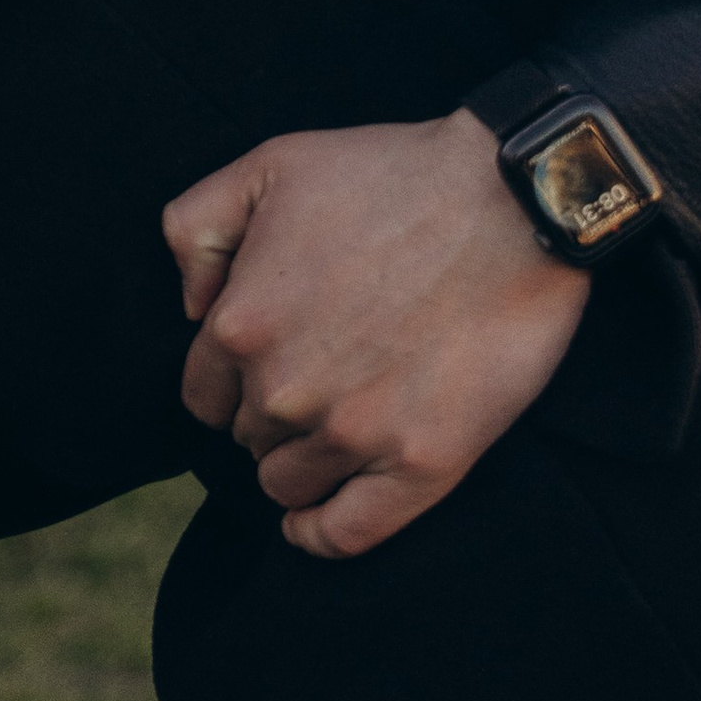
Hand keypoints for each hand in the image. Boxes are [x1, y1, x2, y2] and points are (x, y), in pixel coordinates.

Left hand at [163, 109, 588, 561]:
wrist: (509, 199)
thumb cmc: (391, 175)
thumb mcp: (268, 164)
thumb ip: (197, 229)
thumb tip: (191, 306)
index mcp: (241, 323)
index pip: (203, 392)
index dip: (231, 379)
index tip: (266, 362)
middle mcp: (285, 389)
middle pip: (248, 437)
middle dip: (271, 413)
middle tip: (321, 375)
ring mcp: (354, 434)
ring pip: (287, 485)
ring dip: (300, 463)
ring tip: (334, 427)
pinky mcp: (421, 464)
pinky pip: (345, 535)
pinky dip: (320, 535)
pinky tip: (313, 521)